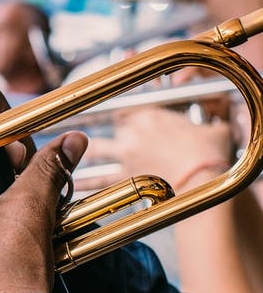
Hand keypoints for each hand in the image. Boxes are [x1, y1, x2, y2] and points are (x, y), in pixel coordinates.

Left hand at [87, 107, 232, 190]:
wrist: (204, 180)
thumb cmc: (212, 154)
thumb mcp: (213, 128)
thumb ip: (209, 118)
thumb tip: (220, 110)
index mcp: (151, 114)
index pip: (128, 107)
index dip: (123, 111)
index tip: (123, 117)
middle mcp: (133, 131)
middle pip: (113, 126)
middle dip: (110, 130)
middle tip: (105, 135)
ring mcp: (126, 154)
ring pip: (97, 148)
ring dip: (88, 150)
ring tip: (76, 153)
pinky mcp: (125, 177)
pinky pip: (99, 179)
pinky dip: (85, 181)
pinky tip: (72, 184)